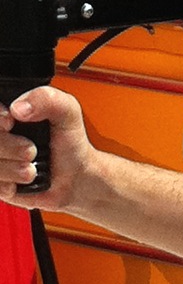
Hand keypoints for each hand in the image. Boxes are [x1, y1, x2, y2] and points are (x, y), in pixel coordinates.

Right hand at [0, 86, 92, 210]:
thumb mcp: (68, 112)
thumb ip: (47, 99)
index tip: (10, 122)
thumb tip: (18, 107)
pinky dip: (8, 185)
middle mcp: (1, 133)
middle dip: (8, 146)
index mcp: (12, 111)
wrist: (73, 177)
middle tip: (30, 151)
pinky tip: (22, 179)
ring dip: (11, 168)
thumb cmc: (69, 143)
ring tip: (31, 168)